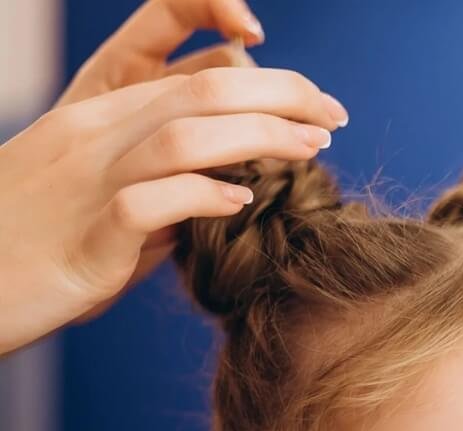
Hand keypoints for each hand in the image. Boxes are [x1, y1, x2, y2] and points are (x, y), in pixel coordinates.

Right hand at [0, 0, 348, 357]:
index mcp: (102, 115)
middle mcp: (97, 133)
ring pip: (184, 133)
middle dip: (282, 94)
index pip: (189, 69)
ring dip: (260, 138)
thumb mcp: (103, 195)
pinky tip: (244, 204)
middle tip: (334, 115)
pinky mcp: (88, 234)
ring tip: (311, 150)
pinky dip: (203, 197)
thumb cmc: (42, 244)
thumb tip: (230, 187)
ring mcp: (90, 179)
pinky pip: (149, 202)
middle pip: (202, 89)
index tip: (308, 99)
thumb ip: (164, 181)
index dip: (258, 70)